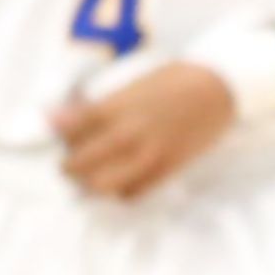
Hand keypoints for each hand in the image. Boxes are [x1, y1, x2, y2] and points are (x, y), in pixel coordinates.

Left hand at [52, 60, 236, 200]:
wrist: (217, 87)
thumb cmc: (173, 82)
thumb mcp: (130, 86)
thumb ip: (96, 106)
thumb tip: (57, 118)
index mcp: (116, 106)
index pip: (69, 130)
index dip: (59, 138)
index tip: (60, 138)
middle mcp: (128, 132)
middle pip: (79, 163)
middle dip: (68, 167)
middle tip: (69, 166)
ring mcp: (147, 153)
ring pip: (101, 184)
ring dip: (90, 183)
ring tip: (91, 177)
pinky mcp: (166, 169)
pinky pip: (132, 192)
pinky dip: (120, 191)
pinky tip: (120, 181)